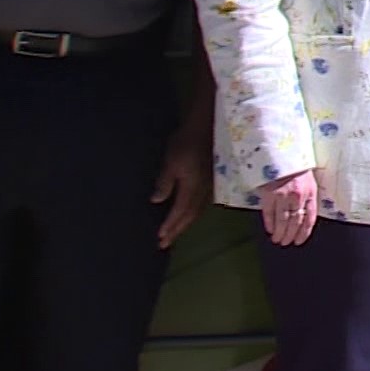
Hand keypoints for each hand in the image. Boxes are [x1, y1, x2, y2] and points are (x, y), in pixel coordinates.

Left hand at [151, 124, 211, 248]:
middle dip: (177, 230)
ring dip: (186, 224)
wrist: (208, 127)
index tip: (160, 238)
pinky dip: (194, 214)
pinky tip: (191, 214)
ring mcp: (210, 186)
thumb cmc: (186, 143)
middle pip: (190, 216)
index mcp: (191, 188)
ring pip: (198, 211)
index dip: (170, 226)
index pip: (179, 212)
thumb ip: (165, 182)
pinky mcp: (213, 180)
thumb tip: (156, 202)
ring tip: (176, 233)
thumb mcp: (171, 161)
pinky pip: (203, 203)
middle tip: (165, 243)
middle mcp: (203, 191)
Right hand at [257, 169, 317, 246]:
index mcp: (310, 193)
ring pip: (282, 220)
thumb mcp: (309, 181)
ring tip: (277, 240)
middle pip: (295, 222)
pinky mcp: (268, 194)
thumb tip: (304, 216)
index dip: (304, 232)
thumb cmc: (297, 167)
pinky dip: (269, 223)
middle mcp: (297, 196)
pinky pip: (268, 212)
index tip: (299, 241)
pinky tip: (269, 230)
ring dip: (279, 233)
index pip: (309, 218)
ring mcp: (282, 196)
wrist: (281, 152)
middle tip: (286, 243)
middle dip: (290, 235)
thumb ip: (308, 197)